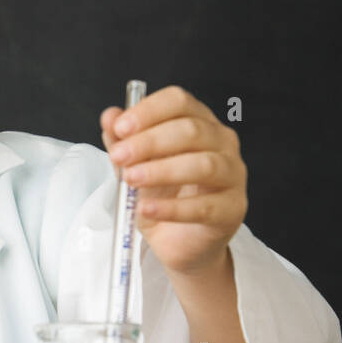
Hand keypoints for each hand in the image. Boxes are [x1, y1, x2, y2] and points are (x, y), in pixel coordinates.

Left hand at [100, 85, 247, 276]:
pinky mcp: (232, 209)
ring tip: (131, 180)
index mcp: (199, 122)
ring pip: (203, 165)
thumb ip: (123, 141)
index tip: (120, 127)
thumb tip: (109, 117)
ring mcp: (232, 175)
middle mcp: (222, 143)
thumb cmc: (162, 194)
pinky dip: (171, 208)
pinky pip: (204, 206)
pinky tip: (147, 209)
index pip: (180, 102)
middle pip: (191, 130)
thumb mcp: (135, 165)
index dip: (149, 111)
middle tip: (119, 156)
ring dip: (161, 171)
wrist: (177, 240)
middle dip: (149, 142)